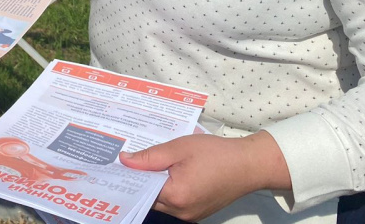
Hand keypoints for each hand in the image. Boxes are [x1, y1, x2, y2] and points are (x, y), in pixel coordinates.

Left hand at [119, 132, 291, 221]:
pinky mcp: (198, 212)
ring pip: (161, 201)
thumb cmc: (215, 153)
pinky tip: (166, 172)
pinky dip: (167, 189)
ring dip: (154, 184)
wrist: (249, 164)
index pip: (141, 189)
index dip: (128, 176)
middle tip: (128, 161)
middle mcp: (181, 212)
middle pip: (150, 197)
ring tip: (146, 164)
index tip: (115, 165)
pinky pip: (174, 203)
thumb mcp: (179, 148)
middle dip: (140, 180)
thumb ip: (150, 157)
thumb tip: (124, 161)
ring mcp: (191, 215)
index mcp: (175, 196)